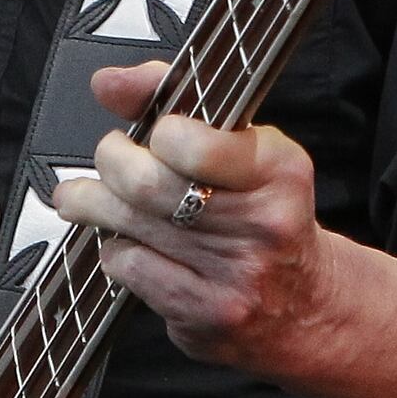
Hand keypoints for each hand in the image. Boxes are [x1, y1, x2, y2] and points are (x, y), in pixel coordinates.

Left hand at [53, 58, 344, 373]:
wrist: (306, 306)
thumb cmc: (267, 214)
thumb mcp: (246, 148)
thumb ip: (177, 101)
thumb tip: (108, 82)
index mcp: (278, 170)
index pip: (195, 143)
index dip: (159, 131)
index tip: (156, 131)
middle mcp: (261, 224)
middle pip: (147, 184)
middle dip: (112, 161)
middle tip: (112, 156)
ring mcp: (232, 276)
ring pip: (128, 225)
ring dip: (96, 204)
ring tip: (90, 195)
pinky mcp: (203, 315)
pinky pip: (129, 267)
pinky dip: (117, 249)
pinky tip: (132, 243)